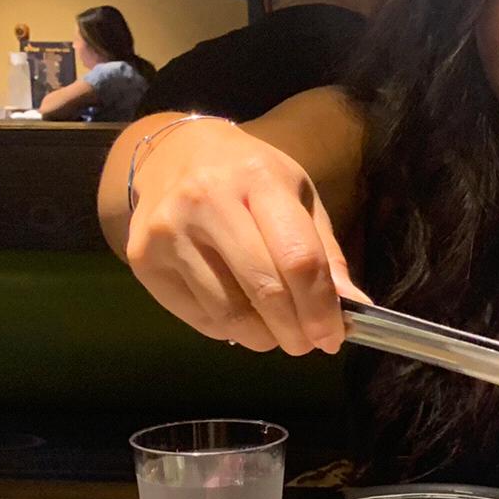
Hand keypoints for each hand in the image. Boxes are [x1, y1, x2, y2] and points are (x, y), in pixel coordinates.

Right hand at [125, 119, 363, 354]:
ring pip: (229, 315)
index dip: (321, 307)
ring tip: (276, 332)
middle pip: (264, 291)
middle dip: (295, 331)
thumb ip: (324, 251)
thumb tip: (354, 309)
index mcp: (257, 178)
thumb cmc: (245, 176)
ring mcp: (168, 232)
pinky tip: (240, 315)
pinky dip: (229, 330)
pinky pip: (200, 318)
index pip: (298, 257)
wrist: (170, 154)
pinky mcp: (144, 260)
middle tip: (307, 343)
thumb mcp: (295, 194)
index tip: (333, 337)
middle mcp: (206, 201)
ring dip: (263, 337)